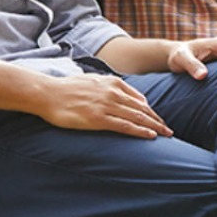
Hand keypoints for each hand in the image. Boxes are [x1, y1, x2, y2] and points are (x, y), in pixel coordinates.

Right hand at [38, 73, 172, 138]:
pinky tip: (150, 136)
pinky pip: (125, 126)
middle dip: (158, 120)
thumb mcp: (92, 80)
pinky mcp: (98, 118)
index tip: (158, 120)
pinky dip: (140, 131)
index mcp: (113, 83)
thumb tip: (121, 93)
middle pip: (143, 109)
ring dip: (154, 126)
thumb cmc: (67, 88)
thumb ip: (109, 86)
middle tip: (169, 130)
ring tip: (166, 135)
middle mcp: (113, 93)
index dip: (151, 111)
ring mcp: (107, 105)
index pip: (139, 99)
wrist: (47, 93)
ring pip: (138, 117)